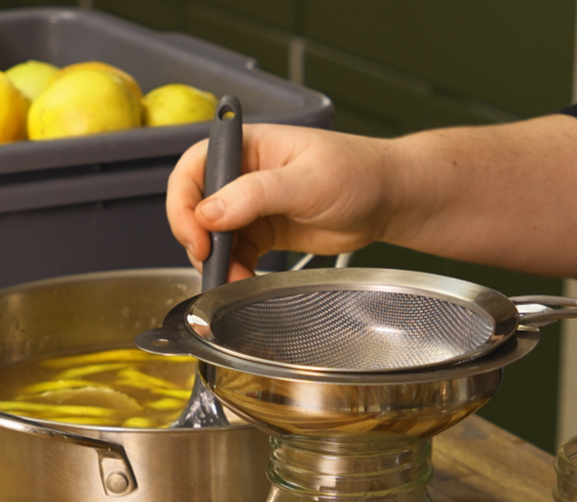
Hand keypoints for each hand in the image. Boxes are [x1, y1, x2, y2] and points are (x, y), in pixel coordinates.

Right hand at [164, 116, 576, 282]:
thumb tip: (209, 213)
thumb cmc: (358, 173)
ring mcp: (253, 204)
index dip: (184, 200)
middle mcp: (244, 174)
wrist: (391, 199)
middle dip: (197, 236)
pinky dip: (234, 268)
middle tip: (210, 261)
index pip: (195, 166)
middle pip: (196, 203)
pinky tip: (243, 279)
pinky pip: (235, 252)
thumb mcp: (306, 180)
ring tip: (233, 277)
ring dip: (217, 259)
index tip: (196, 231)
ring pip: (214, 234)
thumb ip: (255, 195)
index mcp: (248, 146)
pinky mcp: (265, 232)